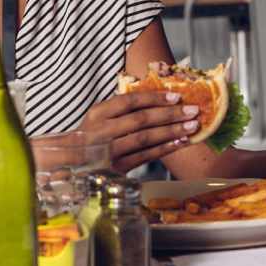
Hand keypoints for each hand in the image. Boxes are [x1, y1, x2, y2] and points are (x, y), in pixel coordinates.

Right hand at [79, 91, 199, 172]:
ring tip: (191, 126)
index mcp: (98, 113)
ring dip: (171, 132)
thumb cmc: (93, 138)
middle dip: (170, 114)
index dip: (155, 98)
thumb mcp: (100, 119)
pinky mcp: (116, 168)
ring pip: (145, 138)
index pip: (129, 101)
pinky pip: (145, 156)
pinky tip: (179, 143)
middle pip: (141, 119)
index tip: (177, 96)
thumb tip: (161, 100)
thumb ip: (123, 109)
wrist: (72, 166)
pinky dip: (164, 149)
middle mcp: (101, 131)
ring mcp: (108, 151)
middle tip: (193, 110)